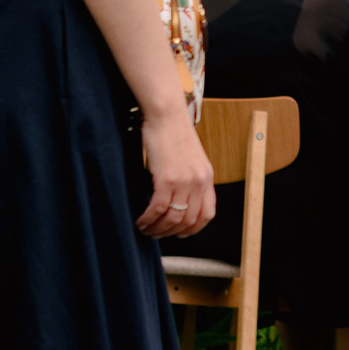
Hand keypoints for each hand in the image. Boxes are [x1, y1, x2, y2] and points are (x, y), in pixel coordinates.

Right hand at [137, 109, 216, 237]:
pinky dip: (148, 219)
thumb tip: (178, 200)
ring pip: (173, 218)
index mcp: (207, 178)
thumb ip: (190, 179)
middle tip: (157, 234)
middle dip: (171, 232)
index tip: (180, 233)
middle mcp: (199, 182)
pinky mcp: (167, 179)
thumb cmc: (174, 134)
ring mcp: (185, 182)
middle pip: (188, 220)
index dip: (193, 229)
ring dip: (158, 229)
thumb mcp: (190, 159)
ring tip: (146, 229)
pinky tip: (141, 221)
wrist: (167, 116)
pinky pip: (158, 208)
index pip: (207, 214)